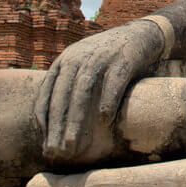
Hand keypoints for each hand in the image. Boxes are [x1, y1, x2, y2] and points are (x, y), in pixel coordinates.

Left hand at [33, 20, 164, 161]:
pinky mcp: (124, 59)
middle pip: (63, 95)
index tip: (45, 143)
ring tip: (74, 144)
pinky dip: (107, 101)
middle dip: (58, 125)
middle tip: (56, 151)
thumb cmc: (108, 59)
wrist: (140, 34)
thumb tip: (52, 125)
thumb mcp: (83, 66)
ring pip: (83, 91)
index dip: (44, 120)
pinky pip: (113, 83)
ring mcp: (101, 56)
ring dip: (76, 119)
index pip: (47, 93)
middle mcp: (79, 56)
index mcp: (65, 60)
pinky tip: (104, 121)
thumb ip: (68, 87)